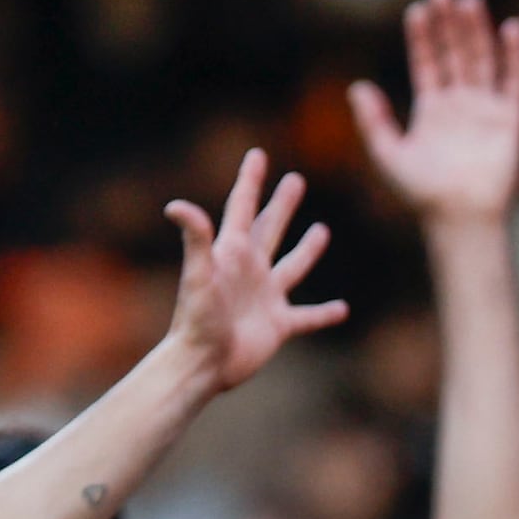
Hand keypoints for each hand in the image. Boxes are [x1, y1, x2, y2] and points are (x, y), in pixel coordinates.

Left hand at [159, 151, 349, 393]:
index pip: (243, 208)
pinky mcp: (278, 325)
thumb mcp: (198, 275)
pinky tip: (342, 309)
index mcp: (233, 253)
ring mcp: (266, 297)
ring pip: (292, 267)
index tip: (258, 155)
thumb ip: (195, 239)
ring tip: (321, 231)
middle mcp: (251, 270)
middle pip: (271, 229)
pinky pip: (307, 317)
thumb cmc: (198, 319)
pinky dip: (325, 314)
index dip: (251, 181)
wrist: (204, 364)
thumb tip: (176, 205)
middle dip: (282, 204)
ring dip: (307, 250)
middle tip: (296, 180)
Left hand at [352, 0, 518, 227]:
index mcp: (431, 110)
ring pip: (482, 60)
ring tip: (469, 0)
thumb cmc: (422, 194)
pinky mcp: (510, 119)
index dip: (422, 37)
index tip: (416, 10)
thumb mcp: (388, 155)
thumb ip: (373, 121)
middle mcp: (459, 104)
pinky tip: (511, 28)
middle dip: (449, 24)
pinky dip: (516, 55)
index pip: (427, 62)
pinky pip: (516, 81)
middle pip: (455, 53)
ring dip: (476, 31)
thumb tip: (356, 85)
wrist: (460, 218)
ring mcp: (486, 110)